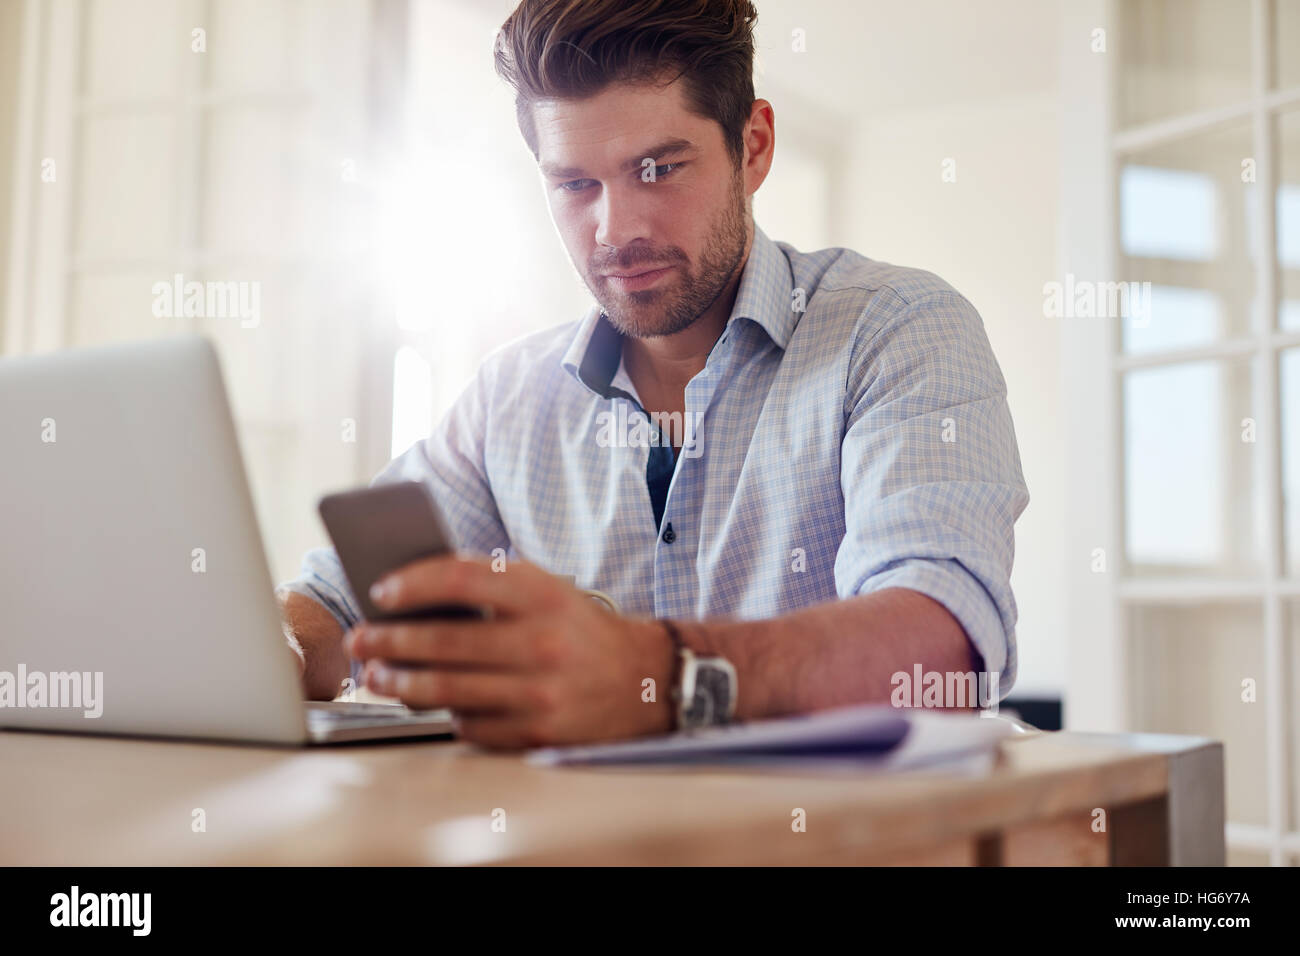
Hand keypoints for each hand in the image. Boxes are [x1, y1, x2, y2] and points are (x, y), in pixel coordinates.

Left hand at [344, 555, 675, 749]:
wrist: (644, 678)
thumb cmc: (576, 628)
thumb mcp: (545, 590)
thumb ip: (489, 586)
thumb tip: (409, 594)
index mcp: (542, 594)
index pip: (463, 578)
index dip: (414, 583)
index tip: (381, 590)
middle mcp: (542, 642)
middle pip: (444, 641)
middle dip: (389, 640)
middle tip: (360, 638)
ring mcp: (541, 692)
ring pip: (448, 690)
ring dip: (401, 682)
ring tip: (376, 674)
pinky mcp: (539, 732)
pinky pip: (471, 725)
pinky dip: (445, 713)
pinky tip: (431, 702)